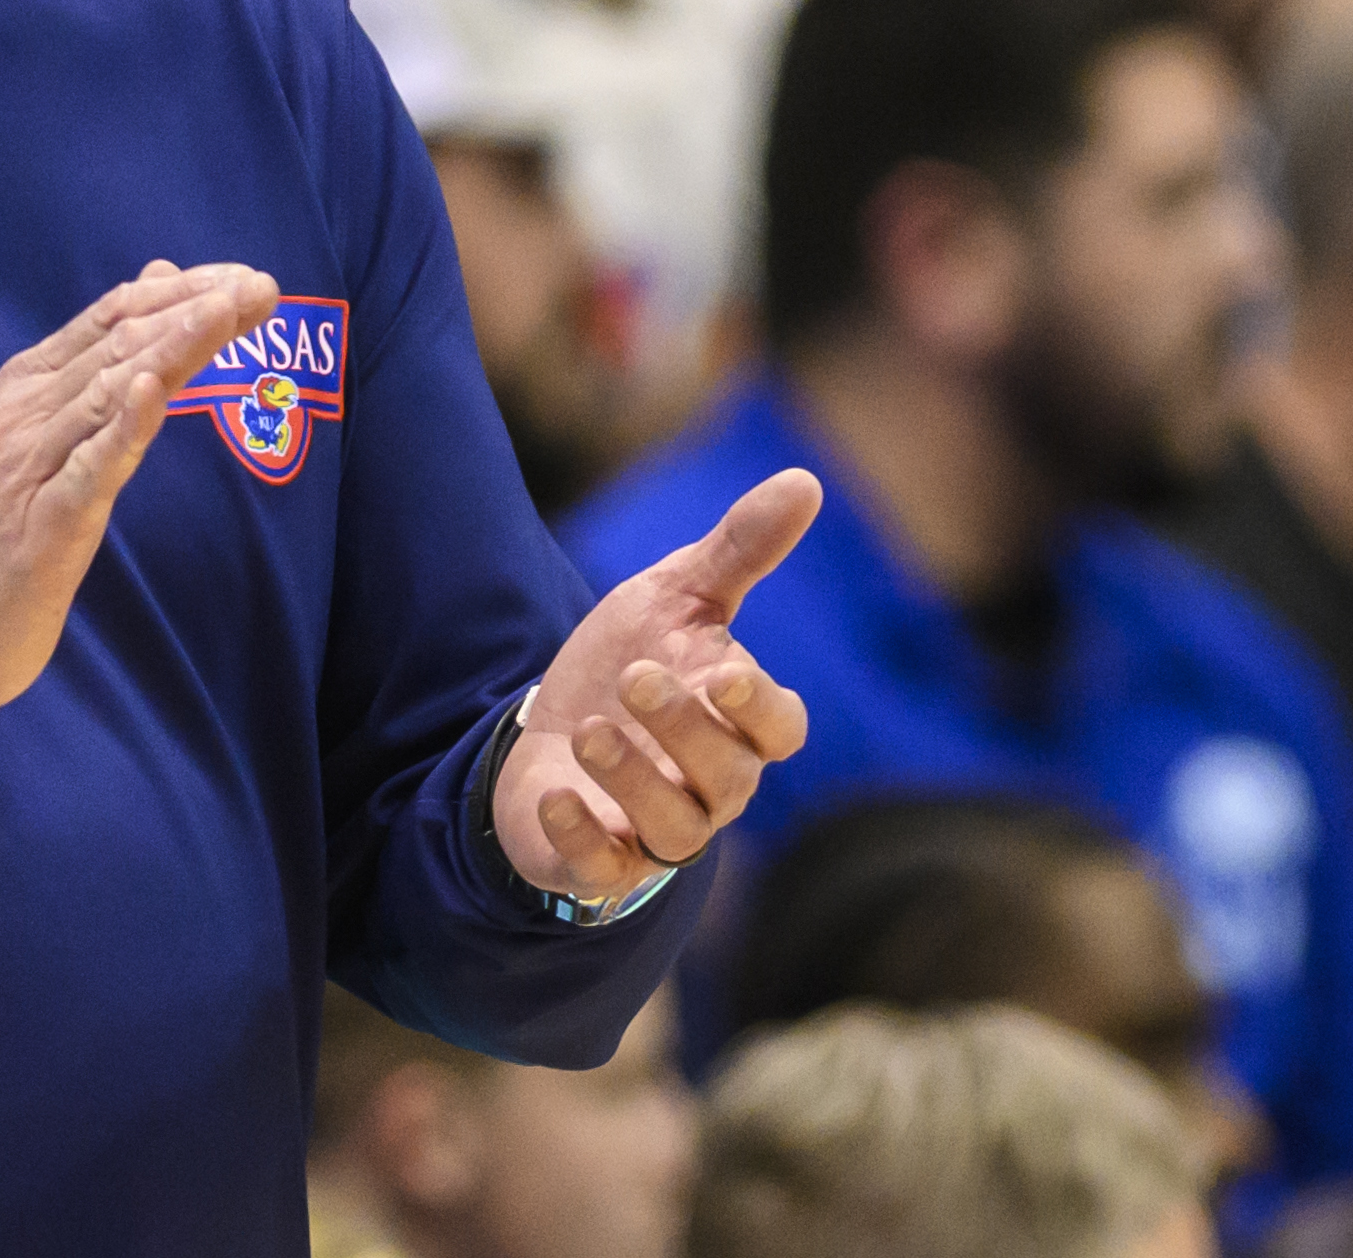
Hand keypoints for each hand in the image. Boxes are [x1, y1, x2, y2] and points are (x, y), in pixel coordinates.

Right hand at [0, 261, 278, 711]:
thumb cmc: (1, 527)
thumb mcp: (47, 436)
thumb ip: (97, 365)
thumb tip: (156, 282)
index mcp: (28, 386)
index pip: (111, 317)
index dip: (180, 292)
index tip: (244, 279)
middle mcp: (25, 412)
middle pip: (118, 345)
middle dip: (194, 310)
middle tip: (261, 287)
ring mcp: (29, 465)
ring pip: (107, 392)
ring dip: (173, 349)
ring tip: (225, 314)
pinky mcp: (41, 524)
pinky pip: (87, 468)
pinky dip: (121, 427)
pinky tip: (152, 392)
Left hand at [497, 470, 819, 899]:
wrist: (547, 729)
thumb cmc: (629, 664)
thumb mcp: (673, 598)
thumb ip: (738, 551)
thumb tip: (804, 481)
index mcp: (740, 724)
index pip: (780, 729)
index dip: (759, 709)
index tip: (724, 675)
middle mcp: (713, 787)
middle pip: (728, 775)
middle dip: (682, 728)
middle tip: (634, 676)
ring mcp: (659, 831)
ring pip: (676, 829)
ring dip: (634, 779)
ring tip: (590, 730)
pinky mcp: (603, 865)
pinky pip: (607, 872)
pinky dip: (583, 839)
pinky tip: (555, 798)